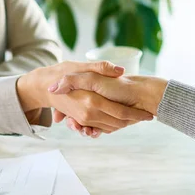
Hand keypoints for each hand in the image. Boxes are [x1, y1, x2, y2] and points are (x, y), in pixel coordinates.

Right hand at [16, 61, 152, 132]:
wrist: (44, 85)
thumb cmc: (63, 71)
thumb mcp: (82, 66)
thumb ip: (101, 67)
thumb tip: (120, 70)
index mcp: (93, 101)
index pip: (122, 114)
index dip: (137, 115)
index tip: (150, 114)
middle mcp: (89, 113)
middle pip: (119, 124)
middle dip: (133, 121)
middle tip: (147, 116)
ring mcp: (85, 119)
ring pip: (111, 127)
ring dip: (123, 124)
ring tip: (137, 117)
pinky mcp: (83, 121)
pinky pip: (100, 128)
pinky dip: (110, 126)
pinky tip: (117, 119)